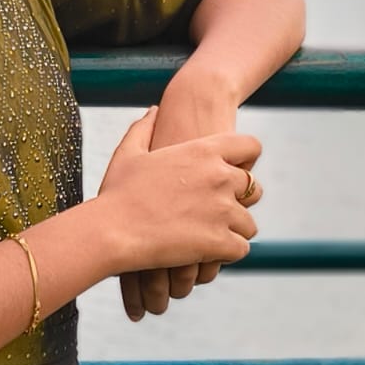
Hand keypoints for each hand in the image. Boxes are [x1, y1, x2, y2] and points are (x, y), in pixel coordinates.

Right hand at [96, 109, 260, 304]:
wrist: (110, 230)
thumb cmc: (117, 192)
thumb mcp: (129, 152)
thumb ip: (144, 127)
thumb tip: (154, 110)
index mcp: (202, 152)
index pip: (251, 147)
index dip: (246, 161)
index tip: (235, 173)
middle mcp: (219, 178)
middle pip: (254, 189)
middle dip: (240, 202)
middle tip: (219, 213)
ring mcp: (222, 211)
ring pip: (248, 224)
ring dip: (233, 231)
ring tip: (210, 238)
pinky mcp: (220, 242)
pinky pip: (241, 249)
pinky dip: (227, 254)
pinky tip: (207, 254)